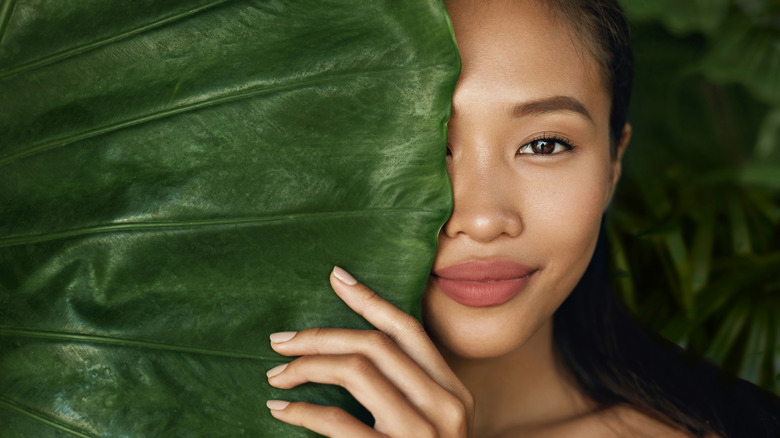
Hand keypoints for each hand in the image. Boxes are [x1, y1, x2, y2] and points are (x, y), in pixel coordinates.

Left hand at [265, 266, 473, 436]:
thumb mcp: (432, 424)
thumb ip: (408, 387)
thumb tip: (352, 345)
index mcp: (454, 392)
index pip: (409, 330)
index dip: (370, 299)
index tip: (336, 276)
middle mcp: (447, 407)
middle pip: (375, 345)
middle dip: (320, 335)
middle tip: (280, 340)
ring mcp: (422, 435)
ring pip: (356, 371)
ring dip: (307, 366)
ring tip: (277, 373)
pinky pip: (337, 422)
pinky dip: (301, 410)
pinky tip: (281, 408)